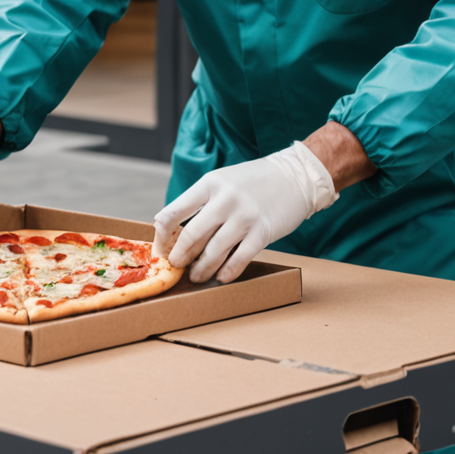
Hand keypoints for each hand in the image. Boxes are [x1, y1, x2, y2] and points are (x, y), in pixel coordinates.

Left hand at [153, 141, 337, 283]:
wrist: (295, 176)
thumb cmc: (254, 181)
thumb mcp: (223, 180)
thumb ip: (201, 201)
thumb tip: (172, 228)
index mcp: (210, 183)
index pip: (175, 211)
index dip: (163, 233)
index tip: (160, 247)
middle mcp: (225, 199)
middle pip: (193, 235)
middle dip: (180, 256)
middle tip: (176, 266)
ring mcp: (245, 216)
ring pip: (214, 251)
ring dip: (202, 269)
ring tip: (196, 277)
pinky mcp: (263, 231)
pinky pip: (239, 259)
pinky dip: (227, 272)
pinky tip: (221, 277)